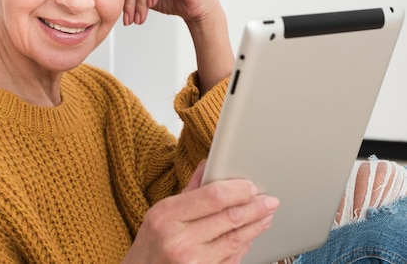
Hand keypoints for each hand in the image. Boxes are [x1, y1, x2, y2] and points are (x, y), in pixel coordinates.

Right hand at [122, 161, 278, 263]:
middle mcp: (178, 240)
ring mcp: (192, 262)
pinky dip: (244, 245)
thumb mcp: (160, 213)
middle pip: (229, 217)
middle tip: (269, 200)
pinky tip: (250, 236)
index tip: (251, 186)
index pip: (213, 196)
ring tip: (265, 215)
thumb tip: (208, 164)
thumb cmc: (150, 244)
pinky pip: (232, 259)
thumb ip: (189, 190)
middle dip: (254, 207)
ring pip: (235, 239)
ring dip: (255, 226)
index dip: (238, 190)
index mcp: (166, 215)